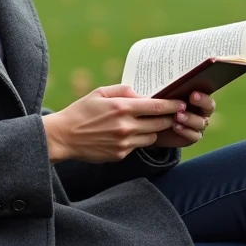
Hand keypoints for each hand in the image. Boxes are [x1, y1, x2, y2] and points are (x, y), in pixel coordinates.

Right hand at [42, 84, 183, 163]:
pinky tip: (129, 134)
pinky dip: (138, 140)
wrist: (63, 136)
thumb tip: (143, 94)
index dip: (173, 105)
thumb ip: (124, 91)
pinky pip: (137, 146)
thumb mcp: (101, 93)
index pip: (156, 106)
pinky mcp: (120, 154)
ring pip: (152, 137)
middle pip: (159, 123)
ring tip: (149, 124)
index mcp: (122, 107)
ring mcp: (124, 143)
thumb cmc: (82, 111)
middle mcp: (126, 126)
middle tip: (174, 114)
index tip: (182, 104)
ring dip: (153, 131)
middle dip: (168, 118)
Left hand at [153, 91, 215, 148]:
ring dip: (190, 118)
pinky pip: (194, 135)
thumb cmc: (163, 105)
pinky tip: (176, 127)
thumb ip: (173, 90)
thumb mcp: (166, 96)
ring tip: (177, 116)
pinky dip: (186, 131)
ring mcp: (198, 124)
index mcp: (198, 97)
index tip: (193, 94)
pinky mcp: (193, 136)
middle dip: (201, 103)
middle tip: (190, 100)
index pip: (206, 94)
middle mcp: (202, 111)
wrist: (156, 125)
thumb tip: (171, 81)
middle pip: (209, 107)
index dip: (203, 95)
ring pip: (201, 122)